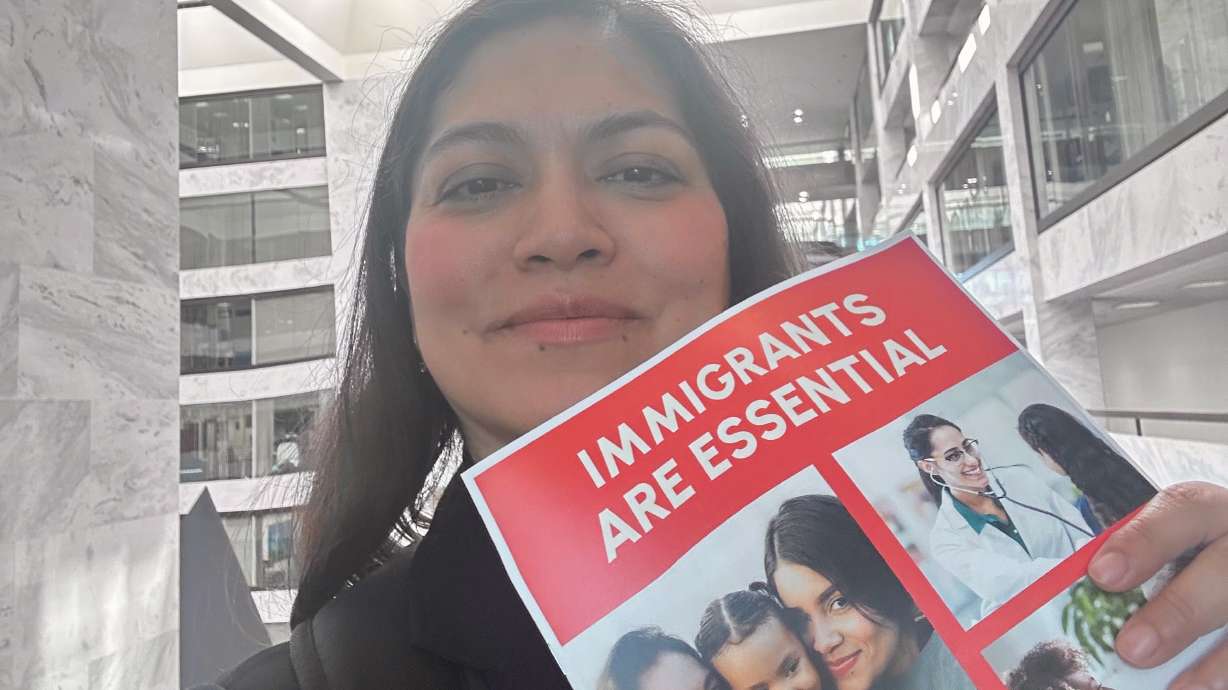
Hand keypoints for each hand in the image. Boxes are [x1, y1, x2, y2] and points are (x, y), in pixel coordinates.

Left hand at [1088, 482, 1227, 688]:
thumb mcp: (1166, 541)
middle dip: (1177, 612)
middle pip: (1221, 571)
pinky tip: (1201, 689)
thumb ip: (1136, 561)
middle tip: (1132, 648)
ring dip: (1214, 660)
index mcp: (1208, 512)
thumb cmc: (1187, 553)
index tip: (1103, 575)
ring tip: (1176, 688)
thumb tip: (1086, 600)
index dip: (1143, 542)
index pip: (1182, 510)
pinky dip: (1226, 674)